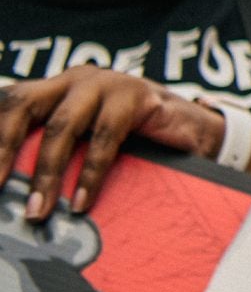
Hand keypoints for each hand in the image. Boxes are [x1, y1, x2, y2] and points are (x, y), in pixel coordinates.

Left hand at [0, 68, 225, 217]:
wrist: (190, 130)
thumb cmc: (130, 142)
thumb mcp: (81, 147)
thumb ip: (51, 157)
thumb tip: (18, 196)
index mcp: (52, 89)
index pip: (7, 105)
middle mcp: (72, 80)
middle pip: (20, 104)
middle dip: (1, 148)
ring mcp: (104, 84)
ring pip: (60, 125)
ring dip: (45, 173)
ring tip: (38, 211)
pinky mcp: (135, 95)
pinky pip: (103, 137)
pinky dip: (89, 174)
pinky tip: (81, 202)